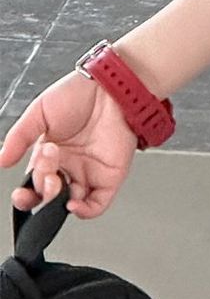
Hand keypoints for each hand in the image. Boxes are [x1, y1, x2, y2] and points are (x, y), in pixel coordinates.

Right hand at [0, 70, 138, 217]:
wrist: (110, 87)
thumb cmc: (78, 94)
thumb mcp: (38, 113)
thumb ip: (19, 138)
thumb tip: (2, 161)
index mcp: (49, 154)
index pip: (34, 184)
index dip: (26, 195)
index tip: (20, 195)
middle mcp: (69, 166)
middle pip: (49, 194)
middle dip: (41, 189)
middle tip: (45, 168)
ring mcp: (89, 171)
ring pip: (70, 200)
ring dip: (58, 199)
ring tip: (55, 179)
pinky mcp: (110, 175)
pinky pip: (98, 203)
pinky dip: (86, 210)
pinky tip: (73, 204)